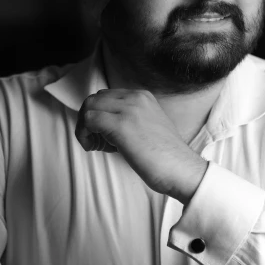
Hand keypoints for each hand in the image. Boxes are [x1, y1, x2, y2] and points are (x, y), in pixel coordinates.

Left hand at [75, 89, 207, 203]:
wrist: (181, 168)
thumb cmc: (166, 156)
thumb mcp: (149, 126)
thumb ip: (130, 120)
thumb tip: (105, 127)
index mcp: (143, 96)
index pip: (106, 96)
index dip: (99, 114)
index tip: (102, 135)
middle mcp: (135, 98)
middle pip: (95, 99)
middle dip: (87, 119)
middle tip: (95, 140)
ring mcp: (128, 109)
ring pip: (89, 107)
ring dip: (84, 127)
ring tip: (94, 145)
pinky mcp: (120, 125)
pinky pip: (88, 120)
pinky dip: (83, 134)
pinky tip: (93, 147)